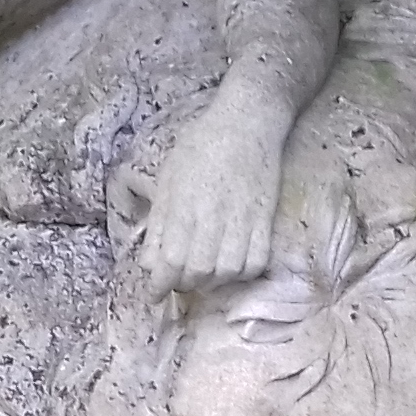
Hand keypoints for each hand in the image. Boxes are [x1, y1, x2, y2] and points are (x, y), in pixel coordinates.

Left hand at [128, 76, 295, 292]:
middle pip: (198, 271)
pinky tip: (229, 265)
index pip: (171, 260)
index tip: (154, 294)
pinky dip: (241, 273)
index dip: (160, 284)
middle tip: (177, 279)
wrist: (248, 122)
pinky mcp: (266, 220)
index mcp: (184, 204)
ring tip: (202, 273)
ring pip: (227, 272)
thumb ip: (159, 224)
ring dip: (211, 281)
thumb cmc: (200, 145)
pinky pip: (256, 262)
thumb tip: (149, 264)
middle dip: (183, 283)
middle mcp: (214, 216)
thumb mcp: (168, 179)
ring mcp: (244, 219)